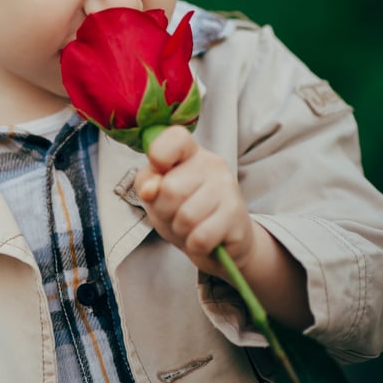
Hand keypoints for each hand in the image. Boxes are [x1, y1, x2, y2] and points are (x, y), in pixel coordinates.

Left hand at [133, 126, 255, 276]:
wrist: (223, 243)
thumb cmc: (184, 211)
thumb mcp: (157, 195)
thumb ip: (146, 183)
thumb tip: (150, 189)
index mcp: (190, 153)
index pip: (175, 137)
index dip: (159, 155)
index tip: (160, 170)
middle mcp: (212, 164)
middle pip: (170, 189)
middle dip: (164, 211)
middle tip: (175, 214)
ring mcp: (228, 188)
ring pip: (185, 217)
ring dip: (180, 230)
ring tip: (190, 227)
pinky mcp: (237, 216)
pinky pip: (200, 237)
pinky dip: (194, 245)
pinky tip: (202, 240)